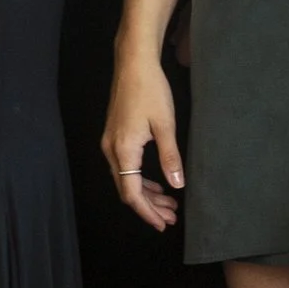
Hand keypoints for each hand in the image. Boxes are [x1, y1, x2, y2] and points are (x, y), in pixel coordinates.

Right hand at [102, 44, 184, 230]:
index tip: (163, 224)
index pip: (131, 193)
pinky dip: (140, 178)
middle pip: (127, 189)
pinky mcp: (115, 134)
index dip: (147, 212)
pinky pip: (125, 166)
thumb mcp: (165, 125)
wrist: (133, 63)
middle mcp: (111, 149)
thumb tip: (177, 186)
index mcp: (123, 150)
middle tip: (171, 217)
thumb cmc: (150, 90)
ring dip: (146, 193)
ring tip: (168, 203)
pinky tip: (157, 182)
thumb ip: (170, 158)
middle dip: (149, 206)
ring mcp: (110, 141)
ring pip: (125, 178)